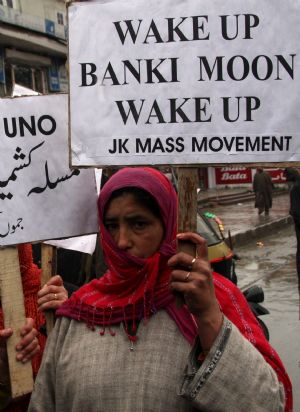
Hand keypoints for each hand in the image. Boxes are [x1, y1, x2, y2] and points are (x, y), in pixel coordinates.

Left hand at [0, 318, 39, 384]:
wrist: (1, 366)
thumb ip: (1, 335)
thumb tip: (10, 331)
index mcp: (19, 328)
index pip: (29, 321)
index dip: (28, 326)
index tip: (21, 333)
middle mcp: (26, 334)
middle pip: (34, 332)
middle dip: (27, 340)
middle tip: (17, 348)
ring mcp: (30, 342)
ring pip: (36, 342)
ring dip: (28, 349)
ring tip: (18, 357)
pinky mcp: (32, 351)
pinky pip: (37, 350)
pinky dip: (31, 355)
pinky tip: (23, 360)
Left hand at [37, 275, 67, 311]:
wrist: (60, 315)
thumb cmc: (53, 305)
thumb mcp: (51, 296)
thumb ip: (47, 291)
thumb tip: (41, 290)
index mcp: (60, 286)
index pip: (58, 278)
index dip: (51, 280)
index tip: (46, 285)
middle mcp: (63, 290)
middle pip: (50, 288)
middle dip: (41, 293)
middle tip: (38, 298)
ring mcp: (64, 297)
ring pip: (49, 296)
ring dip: (41, 301)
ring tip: (38, 304)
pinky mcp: (62, 304)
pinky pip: (51, 303)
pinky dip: (44, 306)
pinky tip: (40, 309)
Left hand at [168, 232, 222, 349]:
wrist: (207, 310)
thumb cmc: (200, 291)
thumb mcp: (199, 275)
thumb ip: (190, 266)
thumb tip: (173, 259)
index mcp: (205, 263)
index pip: (201, 243)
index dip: (190, 235)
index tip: (179, 235)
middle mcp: (203, 268)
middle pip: (181, 256)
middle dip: (172, 262)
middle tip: (171, 267)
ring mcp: (199, 278)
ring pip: (174, 273)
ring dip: (172, 282)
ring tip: (179, 287)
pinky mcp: (192, 288)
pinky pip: (174, 284)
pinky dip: (173, 290)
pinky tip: (178, 294)